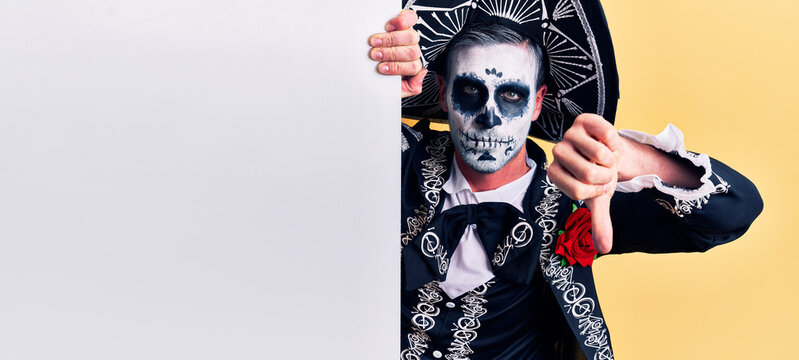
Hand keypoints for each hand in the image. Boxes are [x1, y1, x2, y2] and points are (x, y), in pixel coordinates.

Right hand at [368, 9, 427, 97]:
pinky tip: (389, 26)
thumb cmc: (382, 76)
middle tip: (375, 55)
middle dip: (391, 54)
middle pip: (411, 51)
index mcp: (412, 65)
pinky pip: (410, 18)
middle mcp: (412, 49)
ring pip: (410, 36)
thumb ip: (411, 87)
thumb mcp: (395, 88)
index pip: (413, 67)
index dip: (397, 68)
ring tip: (375, 42)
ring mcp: (409, 35)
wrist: (370, 72)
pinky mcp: (404, 22)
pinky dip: (401, 21)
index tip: (381, 68)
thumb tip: (422, 74)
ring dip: (390, 40)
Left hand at [548, 114, 622, 253]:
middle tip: (605, 171)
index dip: (597, 190)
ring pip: (598, 153)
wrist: (607, 151)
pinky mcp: (584, 120)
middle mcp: (557, 153)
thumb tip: (605, 249)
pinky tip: (609, 144)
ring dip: (612, 159)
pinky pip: (606, 132)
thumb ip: (599, 222)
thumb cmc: (599, 176)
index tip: (599, 185)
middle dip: (606, 176)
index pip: (579, 190)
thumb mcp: (598, 198)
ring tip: (606, 158)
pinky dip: (615, 143)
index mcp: (555, 174)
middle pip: (588, 173)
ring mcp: (569, 135)